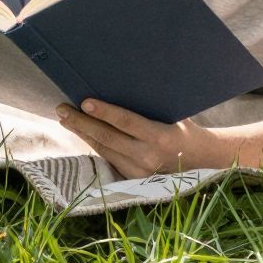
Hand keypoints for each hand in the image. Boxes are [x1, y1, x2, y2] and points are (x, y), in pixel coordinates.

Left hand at [55, 99, 222, 178]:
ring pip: (103, 149)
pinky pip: (109, 158)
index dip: (104, 112)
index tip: (84, 101)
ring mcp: (138, 171)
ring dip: (83, 133)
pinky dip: (95, 144)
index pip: (125, 122)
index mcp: (159, 137)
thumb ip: (150, 106)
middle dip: (81, 122)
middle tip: (62, 109)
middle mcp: (147, 157)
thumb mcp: (173, 114)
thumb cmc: (185, 129)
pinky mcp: (132, 178)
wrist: (200, 160)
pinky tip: (83, 132)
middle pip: (107, 137)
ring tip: (66, 119)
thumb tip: (123, 85)